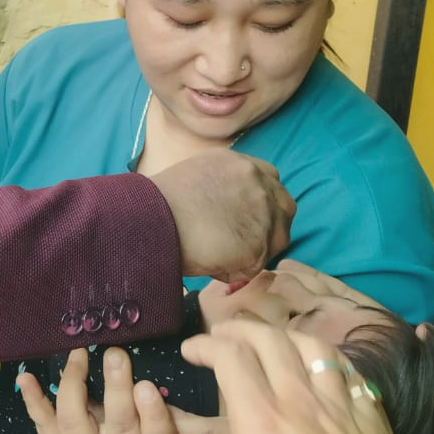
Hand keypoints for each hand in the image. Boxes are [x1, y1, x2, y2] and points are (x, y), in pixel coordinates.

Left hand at [18, 347, 183, 433]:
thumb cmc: (154, 425)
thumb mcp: (174, 419)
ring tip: (78, 356)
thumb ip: (170, 401)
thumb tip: (160, 362)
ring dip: (75, 389)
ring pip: (76, 429)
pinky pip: (44, 427)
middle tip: (115, 355)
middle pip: (119, 432)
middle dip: (116, 392)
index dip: (153, 416)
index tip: (146, 386)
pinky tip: (26, 378)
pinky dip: (34, 401)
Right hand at [149, 150, 293, 280]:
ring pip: (276, 239)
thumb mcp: (196, 176)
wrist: (149, 221)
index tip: (246, 218)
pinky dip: (237, 271)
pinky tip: (212, 265)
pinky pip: (256, 265)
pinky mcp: (259, 243)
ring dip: (254, 251)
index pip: (270, 181)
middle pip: (284, 208)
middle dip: (269, 227)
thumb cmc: (157, 205)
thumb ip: (224, 185)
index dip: (261, 203)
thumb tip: (232, 211)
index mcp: (239, 162)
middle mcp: (256, 180)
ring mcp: (262, 211)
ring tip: (220, 255)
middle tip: (241, 243)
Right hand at [169, 322, 415, 433]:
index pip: (230, 358)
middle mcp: (298, 400)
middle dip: (239, 329)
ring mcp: (338, 403)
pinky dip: (327, 357)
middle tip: (222, 335)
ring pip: (310, 345)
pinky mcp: (369, 413)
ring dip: (283, 335)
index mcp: (261, 423)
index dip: (206, 344)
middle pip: (268, 339)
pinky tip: (321, 363)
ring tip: (270, 340)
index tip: (190, 350)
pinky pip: (347, 368)